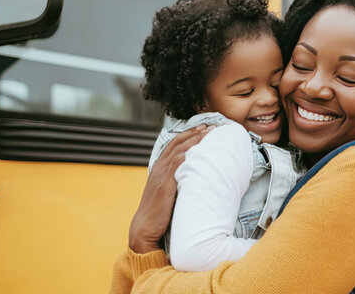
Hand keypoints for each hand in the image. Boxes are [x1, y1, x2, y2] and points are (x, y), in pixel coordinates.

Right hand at [129, 124, 213, 252]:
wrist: (144, 229)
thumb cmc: (158, 214)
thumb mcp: (166, 193)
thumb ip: (176, 182)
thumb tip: (194, 177)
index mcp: (159, 168)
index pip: (174, 144)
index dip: (188, 134)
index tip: (202, 128)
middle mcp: (159, 168)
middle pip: (178, 143)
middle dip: (195, 132)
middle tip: (210, 125)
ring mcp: (161, 175)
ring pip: (180, 150)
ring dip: (196, 139)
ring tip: (210, 132)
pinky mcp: (165, 184)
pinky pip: (177, 163)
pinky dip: (188, 154)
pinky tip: (200, 149)